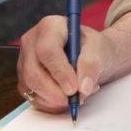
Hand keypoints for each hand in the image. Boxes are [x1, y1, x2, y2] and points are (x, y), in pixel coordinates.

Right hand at [16, 9, 130, 114]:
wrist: (100, 56)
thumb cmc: (102, 49)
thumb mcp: (103, 52)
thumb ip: (93, 66)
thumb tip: (84, 88)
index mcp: (50, 26)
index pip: (47, 50)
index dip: (59, 71)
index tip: (75, 89)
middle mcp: (32, 40)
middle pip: (32, 69)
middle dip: (52, 90)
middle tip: (73, 104)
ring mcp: (26, 59)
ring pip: (27, 84)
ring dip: (49, 99)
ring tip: (72, 104)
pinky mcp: (26, 77)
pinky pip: (29, 95)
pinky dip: (45, 103)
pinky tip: (64, 104)